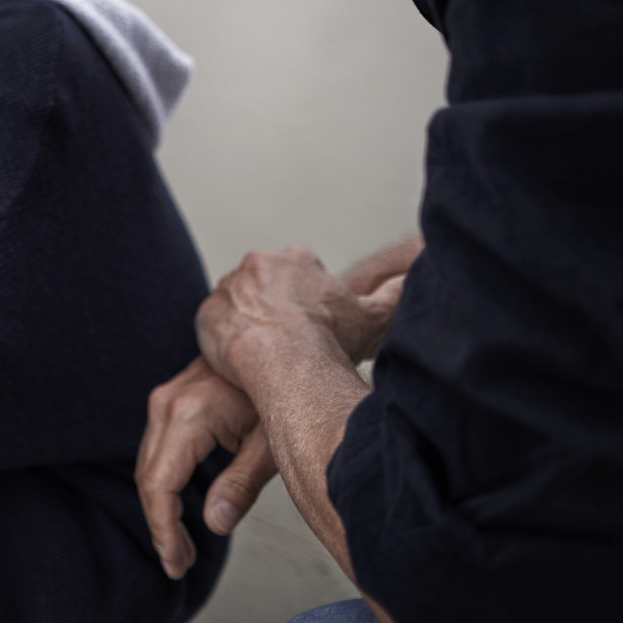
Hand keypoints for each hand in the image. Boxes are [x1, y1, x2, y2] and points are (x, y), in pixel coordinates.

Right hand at [137, 357, 275, 578]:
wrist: (279, 344)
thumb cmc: (285, 391)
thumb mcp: (270, 444)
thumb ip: (240, 485)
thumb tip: (215, 524)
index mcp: (189, 415)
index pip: (159, 484)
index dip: (164, 529)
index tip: (176, 563)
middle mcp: (167, 405)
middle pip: (148, 477)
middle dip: (161, 526)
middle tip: (179, 563)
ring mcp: (165, 399)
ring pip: (148, 464)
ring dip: (160, 507)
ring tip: (181, 545)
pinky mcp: (170, 400)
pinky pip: (156, 449)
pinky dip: (163, 483)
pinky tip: (179, 507)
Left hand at [197, 246, 400, 389]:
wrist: (288, 361)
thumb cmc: (332, 340)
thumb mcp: (374, 316)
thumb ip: (394, 294)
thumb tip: (416, 276)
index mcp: (296, 260)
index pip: (298, 275)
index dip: (306, 304)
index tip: (311, 327)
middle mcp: (257, 265)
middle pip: (264, 288)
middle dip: (274, 310)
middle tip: (286, 343)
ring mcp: (229, 288)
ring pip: (238, 305)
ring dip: (248, 324)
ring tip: (266, 355)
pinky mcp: (207, 313)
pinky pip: (215, 326)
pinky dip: (228, 341)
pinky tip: (244, 361)